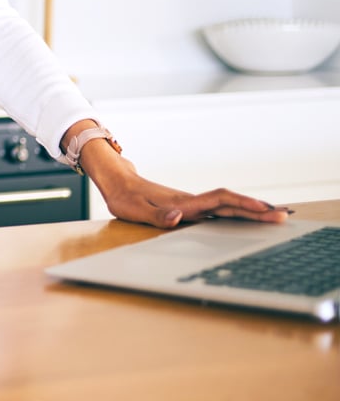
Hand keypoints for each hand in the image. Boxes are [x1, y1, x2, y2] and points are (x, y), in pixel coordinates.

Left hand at [80, 141, 289, 227]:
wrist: (118, 182)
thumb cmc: (125, 198)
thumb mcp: (135, 210)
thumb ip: (157, 215)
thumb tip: (180, 217)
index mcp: (184, 203)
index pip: (219, 201)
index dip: (242, 204)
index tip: (263, 209)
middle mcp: (192, 202)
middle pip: (230, 204)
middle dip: (256, 209)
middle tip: (283, 216)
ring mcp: (192, 204)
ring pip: (227, 206)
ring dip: (250, 210)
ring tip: (274, 216)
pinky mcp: (189, 208)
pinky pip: (218, 210)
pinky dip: (236, 213)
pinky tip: (247, 218)